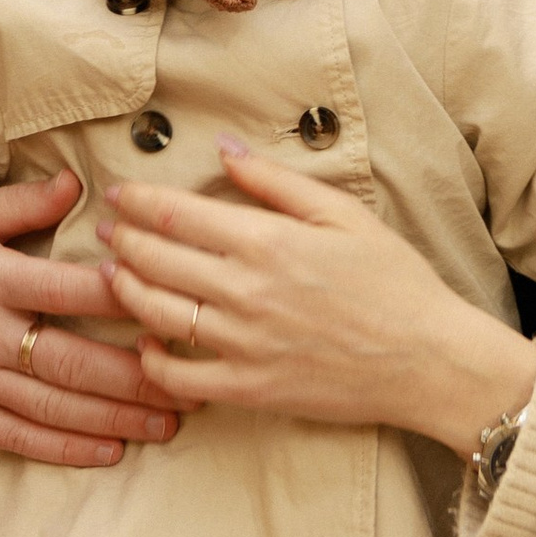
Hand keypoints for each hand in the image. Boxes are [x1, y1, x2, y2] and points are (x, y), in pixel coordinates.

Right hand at [0, 173, 178, 466]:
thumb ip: (21, 205)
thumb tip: (80, 184)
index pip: (71, 289)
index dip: (124, 298)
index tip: (174, 305)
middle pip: (74, 360)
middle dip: (139, 376)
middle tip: (193, 383)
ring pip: (55, 406)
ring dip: (117, 419)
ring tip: (169, 424)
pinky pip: (19, 439)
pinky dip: (68, 448)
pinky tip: (111, 451)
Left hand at [98, 142, 535, 458]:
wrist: (428, 359)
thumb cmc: (395, 282)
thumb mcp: (344, 214)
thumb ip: (275, 181)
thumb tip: (224, 149)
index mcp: (268, 241)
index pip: (176, 214)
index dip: (137, 201)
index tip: (119, 194)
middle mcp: (246, 291)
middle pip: (155, 259)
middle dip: (121, 239)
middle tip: (106, 229)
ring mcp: (244, 343)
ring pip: (156, 314)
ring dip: (125, 290)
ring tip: (114, 274)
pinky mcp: (250, 388)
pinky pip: (181, 378)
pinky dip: (153, 361)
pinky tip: (148, 343)